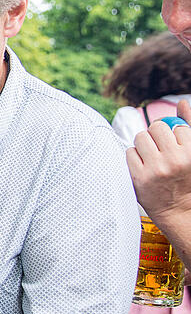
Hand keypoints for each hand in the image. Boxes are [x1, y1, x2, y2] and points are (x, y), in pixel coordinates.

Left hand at [127, 100, 190, 237]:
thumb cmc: (187, 178)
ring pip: (141, 137)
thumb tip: (181, 102)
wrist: (180, 210)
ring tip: (151, 156)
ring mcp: (157, 169)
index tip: (175, 146)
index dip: (175, 135)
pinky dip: (134, 156)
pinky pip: (129, 152)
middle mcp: (176, 160)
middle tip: (160, 148)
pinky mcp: (140, 177)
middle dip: (157, 135)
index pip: (177, 127)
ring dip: (144, 144)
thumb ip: (189, 126)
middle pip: (156, 128)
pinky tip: (143, 165)